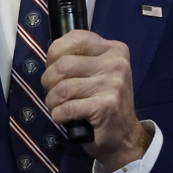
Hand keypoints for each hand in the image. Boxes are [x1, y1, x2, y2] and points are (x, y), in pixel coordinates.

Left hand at [41, 30, 151, 171]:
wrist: (124, 135)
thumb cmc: (103, 101)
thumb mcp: (97, 72)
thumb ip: (79, 58)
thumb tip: (50, 57)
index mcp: (113, 49)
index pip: (75, 37)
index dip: (55, 53)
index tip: (54, 66)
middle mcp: (116, 63)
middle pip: (63, 64)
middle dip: (48, 81)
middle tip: (53, 92)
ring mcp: (113, 85)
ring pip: (62, 88)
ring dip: (52, 101)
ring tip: (58, 106)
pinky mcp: (106, 106)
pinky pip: (67, 108)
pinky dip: (58, 115)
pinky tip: (65, 117)